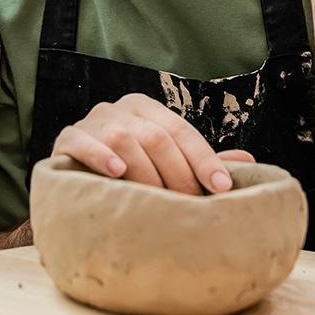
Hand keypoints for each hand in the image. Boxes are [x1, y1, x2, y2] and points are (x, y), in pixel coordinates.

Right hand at [52, 93, 254, 194]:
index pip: (181, 130)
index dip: (203, 159)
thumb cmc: (129, 174)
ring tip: (155, 197)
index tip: (221, 187)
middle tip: (187, 204)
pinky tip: (117, 173)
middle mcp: (119, 109)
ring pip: (124, 139)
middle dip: (176, 173)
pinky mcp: (66, 139)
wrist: (76, 180)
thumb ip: (199, 163)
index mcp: (147, 109)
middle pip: (156, 137)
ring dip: (143, 171)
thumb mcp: (166, 166)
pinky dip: (101, 156)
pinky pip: (83, 142)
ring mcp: (92, 122)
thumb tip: (248, 162)